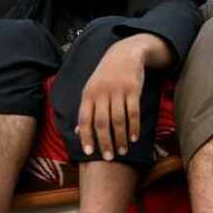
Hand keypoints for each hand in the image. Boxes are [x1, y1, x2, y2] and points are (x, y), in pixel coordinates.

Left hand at [76, 35, 166, 159]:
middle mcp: (101, 93)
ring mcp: (117, 91)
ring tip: (122, 151)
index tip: (89, 152)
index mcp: (88, 95)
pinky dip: (134, 127)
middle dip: (105, 142)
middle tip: (109, 157)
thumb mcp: (91, 91)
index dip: (86, 137)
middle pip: (101, 122)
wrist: (125, 54)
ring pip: (118, 120)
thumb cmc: (106, 77)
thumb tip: (78, 133)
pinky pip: (133, 112)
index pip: (84, 119)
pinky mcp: (133, 90)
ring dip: (120, 138)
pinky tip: (134, 138)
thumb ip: (86, 111)